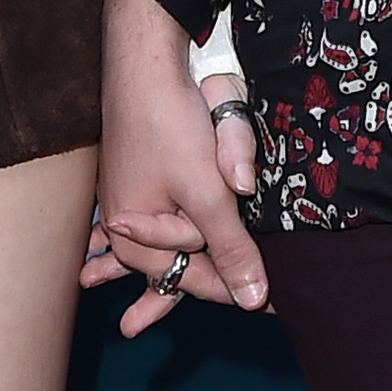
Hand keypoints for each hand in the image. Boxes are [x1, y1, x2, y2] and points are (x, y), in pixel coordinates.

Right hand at [84, 0, 268, 338]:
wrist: (144, 69)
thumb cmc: (170, 129)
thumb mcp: (208, 195)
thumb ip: (231, 248)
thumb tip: (253, 300)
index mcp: (137, 241)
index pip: (197, 281)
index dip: (239, 290)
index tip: (277, 305)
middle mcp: (127, 229)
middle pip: (181, 265)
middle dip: (207, 279)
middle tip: (251, 304)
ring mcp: (130, 205)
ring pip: (170, 247)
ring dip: (171, 278)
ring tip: (141, 321)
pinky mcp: (141, 183)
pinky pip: (162, 221)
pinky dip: (156, 244)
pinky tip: (114, 266)